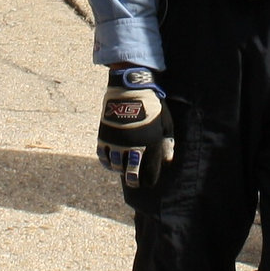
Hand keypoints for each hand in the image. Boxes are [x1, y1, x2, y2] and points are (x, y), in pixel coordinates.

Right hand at [97, 67, 173, 189]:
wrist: (130, 89)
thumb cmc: (152, 105)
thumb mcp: (165, 123)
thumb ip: (167, 144)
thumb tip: (167, 161)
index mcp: (150, 144)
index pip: (149, 172)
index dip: (149, 180)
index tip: (149, 182)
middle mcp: (132, 147)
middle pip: (131, 173)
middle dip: (134, 180)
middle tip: (134, 182)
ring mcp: (117, 142)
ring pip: (116, 166)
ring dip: (120, 169)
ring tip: (123, 168)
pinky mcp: (105, 136)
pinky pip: (103, 156)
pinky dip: (106, 162)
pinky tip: (110, 162)